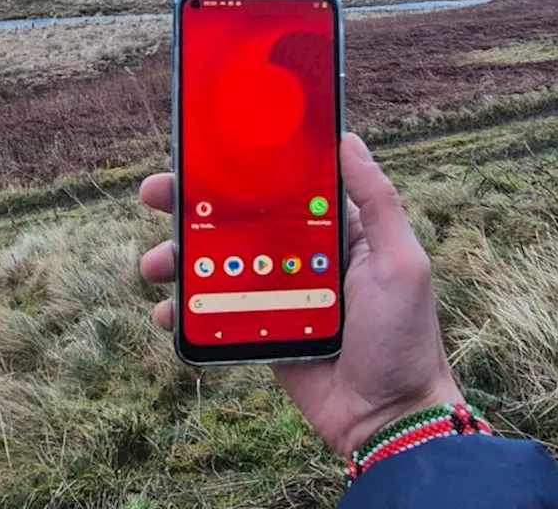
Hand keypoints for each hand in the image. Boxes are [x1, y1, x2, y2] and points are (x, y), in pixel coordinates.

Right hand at [137, 132, 464, 456]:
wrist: (388, 418)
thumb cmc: (404, 337)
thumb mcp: (401, 262)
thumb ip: (378, 202)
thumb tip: (348, 140)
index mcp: (335, 230)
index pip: (282, 184)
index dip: (242, 166)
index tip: (203, 150)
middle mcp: (302, 255)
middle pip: (238, 219)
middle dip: (191, 204)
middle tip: (155, 194)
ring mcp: (278, 294)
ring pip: (217, 264)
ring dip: (179, 258)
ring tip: (153, 265)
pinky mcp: (260, 331)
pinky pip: (215, 313)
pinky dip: (186, 311)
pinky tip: (166, 312)